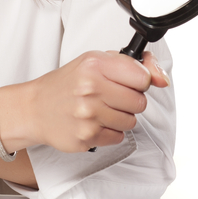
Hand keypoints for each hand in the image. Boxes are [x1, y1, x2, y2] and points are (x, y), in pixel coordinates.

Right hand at [6, 50, 169, 152]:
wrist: (35, 109)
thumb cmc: (67, 84)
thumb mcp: (96, 61)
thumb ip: (134, 64)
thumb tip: (163, 78)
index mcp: (95, 65)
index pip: (143, 77)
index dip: (139, 81)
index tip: (129, 82)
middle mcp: (91, 88)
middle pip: (139, 102)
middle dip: (129, 101)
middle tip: (110, 97)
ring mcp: (88, 115)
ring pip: (131, 121)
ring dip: (120, 117)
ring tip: (100, 110)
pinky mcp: (86, 137)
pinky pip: (118, 137)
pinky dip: (109, 132)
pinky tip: (93, 123)